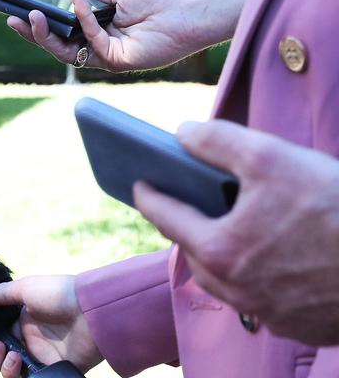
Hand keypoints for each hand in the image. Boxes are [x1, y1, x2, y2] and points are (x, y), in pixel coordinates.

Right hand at [0, 276, 102, 376]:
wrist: (90, 311)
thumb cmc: (59, 294)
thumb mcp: (26, 288)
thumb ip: (1, 294)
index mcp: (22, 321)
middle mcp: (30, 340)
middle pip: (1, 356)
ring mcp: (41, 356)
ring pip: (13, 371)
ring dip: (4, 366)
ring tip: (12, 357)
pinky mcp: (54, 369)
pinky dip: (19, 376)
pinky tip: (18, 364)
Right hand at [6, 0, 245, 71]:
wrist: (188, 10)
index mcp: (100, 30)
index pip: (63, 31)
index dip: (43, 24)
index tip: (23, 11)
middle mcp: (101, 47)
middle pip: (58, 45)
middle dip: (34, 33)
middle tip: (13, 19)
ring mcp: (108, 56)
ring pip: (67, 51)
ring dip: (46, 35)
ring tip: (31, 17)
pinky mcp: (117, 61)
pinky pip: (90, 42)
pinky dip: (81, 20)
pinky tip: (75, 1)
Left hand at [135, 120, 338, 345]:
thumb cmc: (336, 209)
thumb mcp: (271, 157)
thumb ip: (217, 142)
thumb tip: (182, 135)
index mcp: (220, 251)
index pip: (166, 219)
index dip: (150, 196)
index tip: (140, 184)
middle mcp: (239, 291)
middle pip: (195, 255)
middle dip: (187, 228)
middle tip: (187, 206)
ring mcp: (271, 314)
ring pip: (228, 283)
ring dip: (221, 257)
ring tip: (228, 231)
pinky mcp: (303, 325)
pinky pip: (264, 302)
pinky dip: (259, 279)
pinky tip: (274, 259)